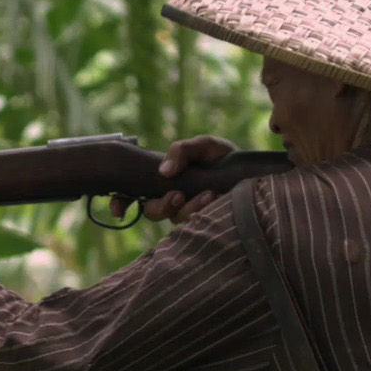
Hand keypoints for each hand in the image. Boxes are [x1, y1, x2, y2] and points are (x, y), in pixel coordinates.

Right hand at [110, 135, 238, 224]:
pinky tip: (213, 199)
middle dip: (160, 207)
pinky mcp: (204, 222)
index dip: (121, 203)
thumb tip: (163, 172)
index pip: (133, 194)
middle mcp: (171, 199)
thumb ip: (181, 151)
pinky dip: (201, 211)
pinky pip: (195, 224)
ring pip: (174, 219)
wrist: (252, 170)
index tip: (119, 211)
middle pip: (151, 211)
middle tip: (176, 196)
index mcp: (164, 181)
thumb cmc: (223, 157)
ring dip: (187, 209)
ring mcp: (187, 213)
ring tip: (207, 195)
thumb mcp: (202, 145)